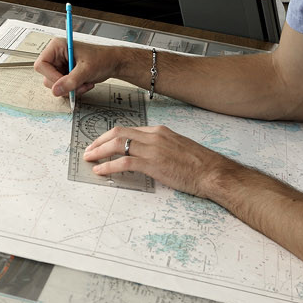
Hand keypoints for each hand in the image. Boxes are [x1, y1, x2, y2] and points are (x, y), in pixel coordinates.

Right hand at [33, 39, 126, 99]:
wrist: (112, 63)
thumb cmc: (102, 58)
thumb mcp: (86, 69)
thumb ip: (71, 81)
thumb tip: (56, 90)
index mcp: (57, 47)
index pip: (42, 65)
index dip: (51, 76)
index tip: (64, 83)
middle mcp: (56, 56)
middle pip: (47, 77)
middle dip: (65, 84)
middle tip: (79, 84)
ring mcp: (60, 66)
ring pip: (55, 85)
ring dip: (70, 88)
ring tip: (84, 83)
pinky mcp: (65, 74)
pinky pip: (62, 88)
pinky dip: (73, 89)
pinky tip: (84, 84)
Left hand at [83, 124, 239, 199]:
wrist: (214, 173)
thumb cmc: (200, 165)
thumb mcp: (178, 149)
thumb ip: (161, 148)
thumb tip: (145, 156)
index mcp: (160, 131)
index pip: (128, 130)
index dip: (110, 136)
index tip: (101, 143)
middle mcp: (154, 136)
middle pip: (118, 133)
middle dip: (99, 141)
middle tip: (88, 150)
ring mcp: (153, 149)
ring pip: (117, 144)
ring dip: (99, 151)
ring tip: (89, 159)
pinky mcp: (153, 164)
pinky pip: (123, 162)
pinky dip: (108, 166)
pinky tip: (101, 171)